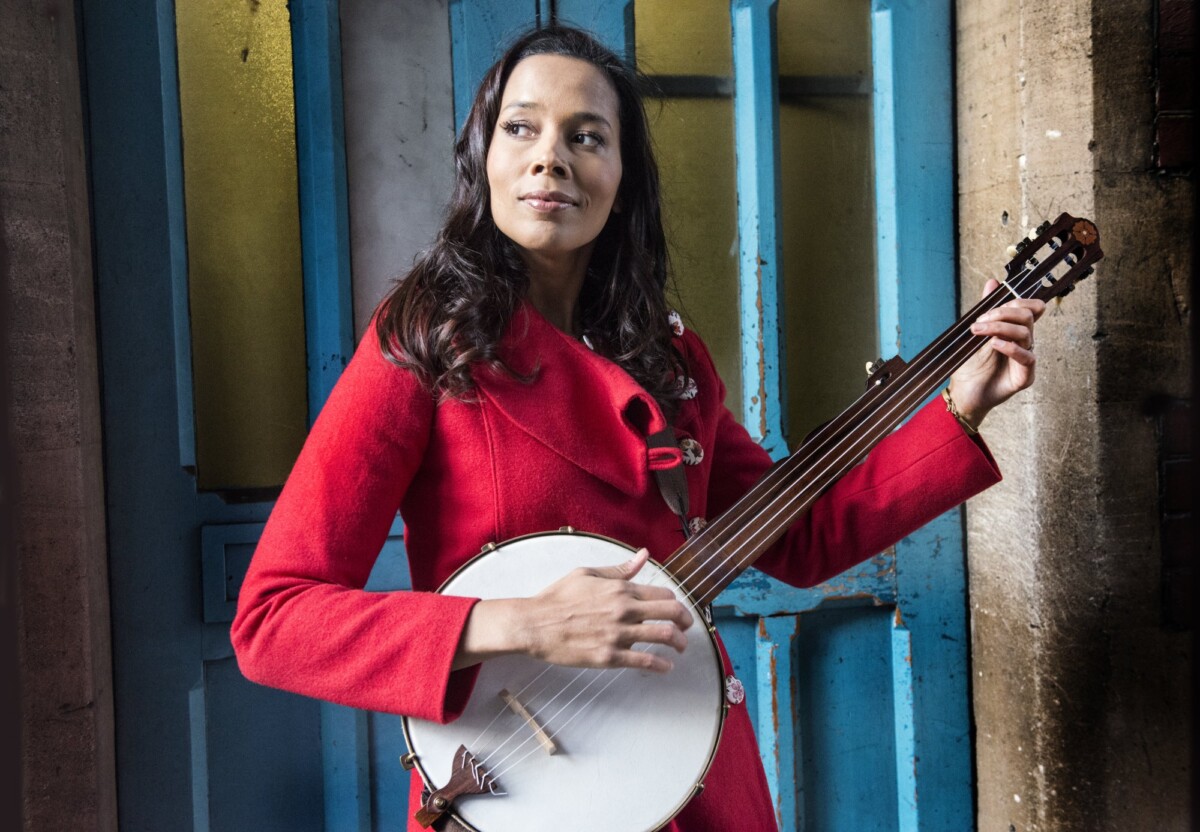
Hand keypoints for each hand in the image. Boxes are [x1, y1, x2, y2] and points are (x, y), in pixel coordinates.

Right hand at [454, 548, 694, 672]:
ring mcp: (618, 634)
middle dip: (685, 620)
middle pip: (671, 612)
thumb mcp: (588, 574)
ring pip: (663, 636)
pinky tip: (666, 666)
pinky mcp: (609, 656)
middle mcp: (624, 610)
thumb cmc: (558, 598)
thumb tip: (643, 556)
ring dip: (678, 642)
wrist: (535, 623)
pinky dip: (661, 665)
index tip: (676, 608)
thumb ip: (619, 569)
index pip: (662, 593)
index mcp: (620, 589)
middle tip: (687, 627)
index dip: (674, 601)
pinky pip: (644, 661)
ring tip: (680, 647)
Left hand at [948, 278, 1045, 429]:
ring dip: (999, 327)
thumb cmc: (971, 365)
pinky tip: (994, 344)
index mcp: (1015, 330)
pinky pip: (1027, 357)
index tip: (990, 307)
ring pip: (1025, 333)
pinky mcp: (1025, 376)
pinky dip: (1010, 347)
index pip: (1032, 308)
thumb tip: (992, 282)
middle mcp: (1024, 343)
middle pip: (1027, 316)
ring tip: (978, 332)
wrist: (963, 393)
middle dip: (1002, 313)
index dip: (1018, 301)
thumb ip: (987, 309)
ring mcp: (1026, 359)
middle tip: (978, 321)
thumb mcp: (976, 333)